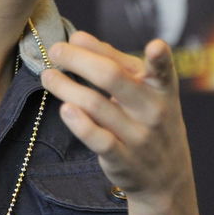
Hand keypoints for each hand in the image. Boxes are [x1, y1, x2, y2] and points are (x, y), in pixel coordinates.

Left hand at [41, 31, 192, 206]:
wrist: (166, 176)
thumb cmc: (147, 117)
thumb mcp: (143, 89)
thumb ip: (114, 61)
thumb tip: (78, 38)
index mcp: (161, 87)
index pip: (162, 70)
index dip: (161, 59)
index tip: (155, 46)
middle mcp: (153, 110)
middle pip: (111, 77)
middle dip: (78, 59)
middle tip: (56, 49)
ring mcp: (139, 137)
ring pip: (96, 104)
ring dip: (66, 87)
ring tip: (48, 75)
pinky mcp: (123, 160)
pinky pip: (98, 139)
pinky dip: (79, 123)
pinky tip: (64, 108)